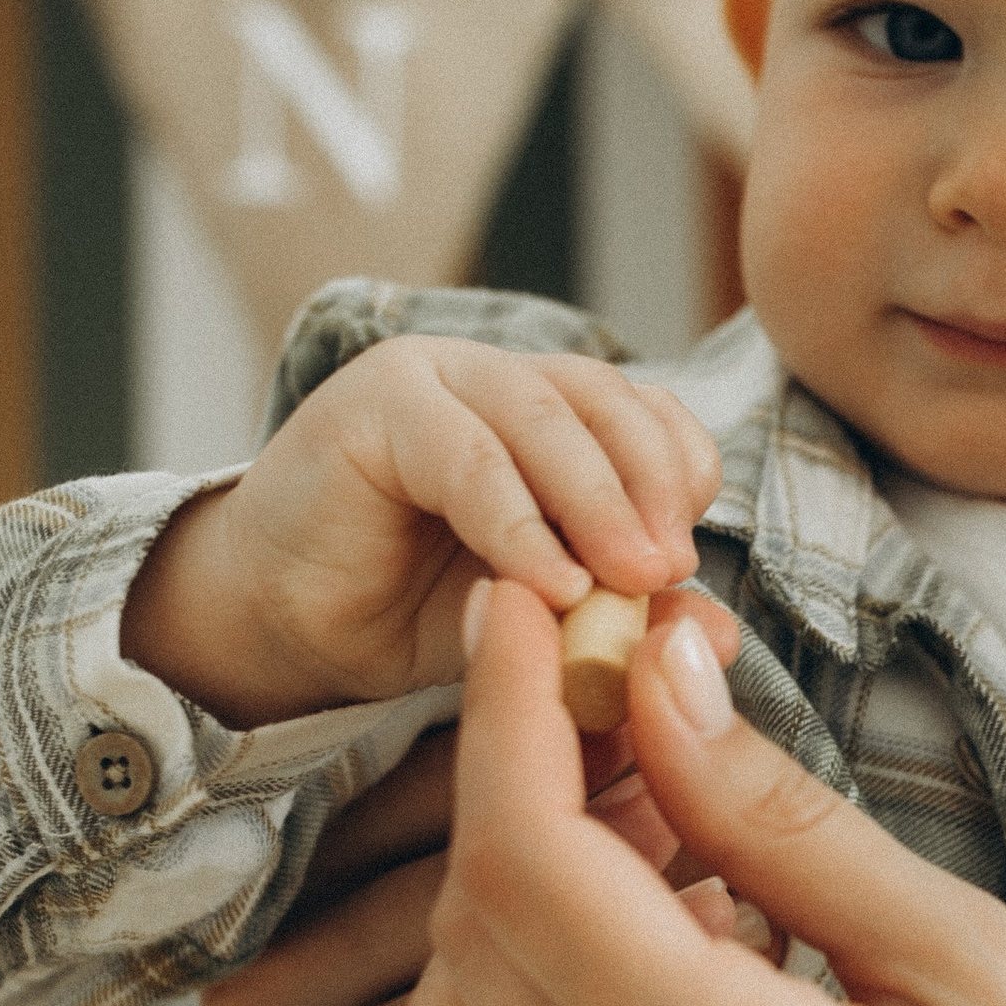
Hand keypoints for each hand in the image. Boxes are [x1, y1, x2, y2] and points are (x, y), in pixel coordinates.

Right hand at [121, 338, 722, 725]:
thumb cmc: (414, 611)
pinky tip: (551, 583)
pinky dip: (519, 523)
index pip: (641, 410)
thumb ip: (624, 609)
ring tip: (630, 578)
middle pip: (603, 401)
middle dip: (649, 486)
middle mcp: (492, 376)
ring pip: (542, 419)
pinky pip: (467, 457)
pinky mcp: (374, 406)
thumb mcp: (542, 614)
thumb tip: (721, 629)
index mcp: (545, 409)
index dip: (678, 470)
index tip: (689, 557)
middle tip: (671, 569)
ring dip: (596, 501)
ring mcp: (431, 377)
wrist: (283, 625)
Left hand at [404, 578, 1005, 1005]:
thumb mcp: (971, 959)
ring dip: (517, 886)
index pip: (533, 867)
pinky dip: (545, 985)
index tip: (527, 606)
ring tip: (657, 808)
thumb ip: (785, 824)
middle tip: (623, 690)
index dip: (508, 713)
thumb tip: (663, 678)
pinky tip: (674, 930)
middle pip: (475, 932)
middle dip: (514, 780)